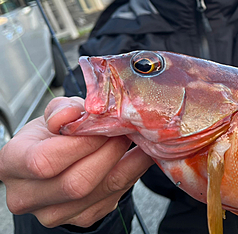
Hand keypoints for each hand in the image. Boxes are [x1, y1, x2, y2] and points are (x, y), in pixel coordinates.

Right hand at [0, 97, 153, 227]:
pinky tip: (137, 155)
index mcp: (12, 163)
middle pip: (77, 183)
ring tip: (136, 139)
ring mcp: (54, 213)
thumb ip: (64, 109)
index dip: (82, 143)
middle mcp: (27, 196)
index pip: (45, 161)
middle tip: (125, 131)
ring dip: (127, 162)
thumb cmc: (52, 134)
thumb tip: (73, 114)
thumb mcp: (54, 113)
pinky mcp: (82, 218)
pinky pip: (114, 196)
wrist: (58, 157)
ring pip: (102, 191)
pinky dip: (132, 172)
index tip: (103, 126)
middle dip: (110, 152)